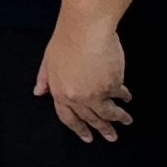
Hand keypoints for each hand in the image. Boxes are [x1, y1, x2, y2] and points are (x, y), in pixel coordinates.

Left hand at [32, 14, 134, 141]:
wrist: (85, 29)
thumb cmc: (67, 39)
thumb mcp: (48, 60)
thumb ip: (45, 79)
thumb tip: (39, 92)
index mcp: (59, 91)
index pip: (68, 117)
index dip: (78, 128)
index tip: (87, 136)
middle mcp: (76, 97)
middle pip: (91, 119)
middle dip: (102, 130)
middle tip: (111, 137)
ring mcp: (95, 94)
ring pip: (108, 113)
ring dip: (119, 119)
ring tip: (126, 121)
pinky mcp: (112, 86)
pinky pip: (120, 95)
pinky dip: (125, 97)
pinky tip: (127, 98)